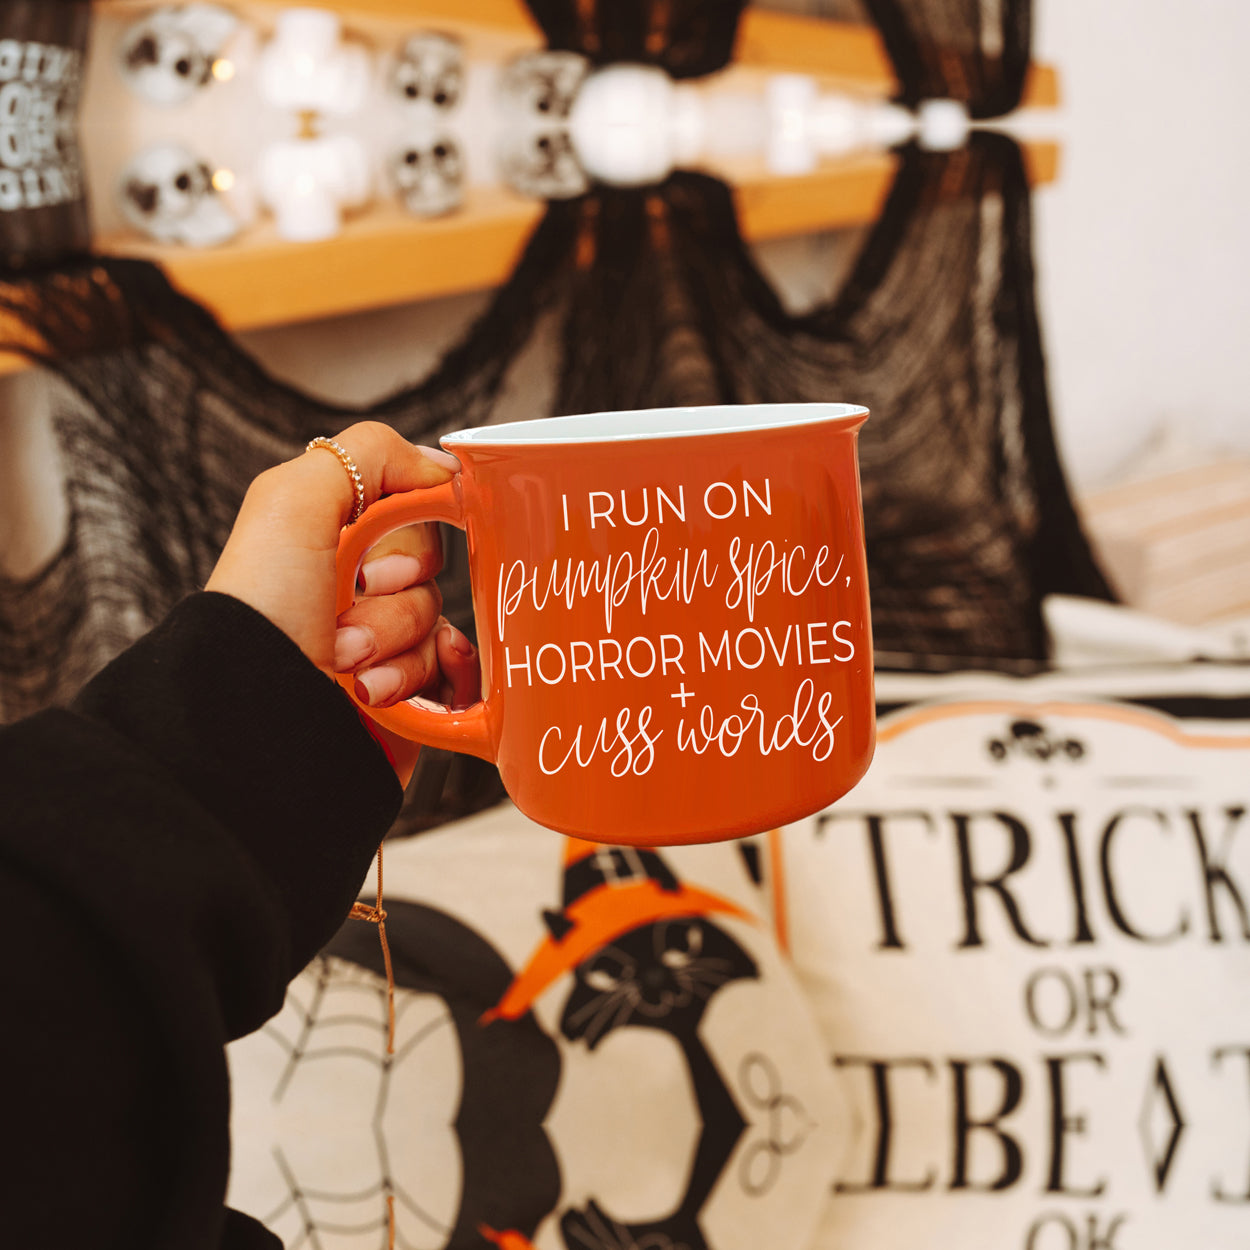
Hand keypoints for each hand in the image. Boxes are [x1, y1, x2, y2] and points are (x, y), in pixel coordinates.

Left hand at [205, 421, 480, 784]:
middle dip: (394, 601)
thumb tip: (444, 467)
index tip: (372, 567)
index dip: (408, 537)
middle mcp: (353, 592)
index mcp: (328, 543)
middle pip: (429, 573)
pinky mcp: (408, 697)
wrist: (258, 725)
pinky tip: (397, 687)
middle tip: (346, 624)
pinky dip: (439, 677)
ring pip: (439, 625)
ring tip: (348, 672)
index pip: (412, 514)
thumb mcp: (291, 502)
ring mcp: (383, 647)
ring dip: (397, 648)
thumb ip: (368, 454)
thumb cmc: (261, 615)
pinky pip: (457, 674)